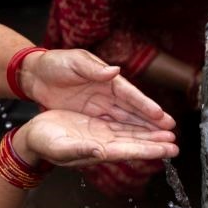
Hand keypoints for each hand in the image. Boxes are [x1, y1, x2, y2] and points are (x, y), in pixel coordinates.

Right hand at [16, 109, 178, 167]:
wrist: (32, 136)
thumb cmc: (43, 143)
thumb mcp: (60, 147)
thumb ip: (81, 150)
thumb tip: (100, 152)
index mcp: (98, 150)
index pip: (130, 150)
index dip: (150, 150)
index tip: (169, 150)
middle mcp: (103, 143)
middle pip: (135, 143)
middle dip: (156, 143)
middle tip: (177, 143)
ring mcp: (101, 134)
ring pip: (131, 133)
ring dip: (150, 133)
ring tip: (169, 133)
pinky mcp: (96, 124)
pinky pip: (120, 123)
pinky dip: (135, 123)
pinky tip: (147, 122)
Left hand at [22, 49, 176, 130]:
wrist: (35, 75)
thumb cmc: (55, 64)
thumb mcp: (73, 61)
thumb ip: (92, 68)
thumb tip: (113, 71)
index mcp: (107, 79)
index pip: (130, 95)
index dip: (145, 106)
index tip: (161, 116)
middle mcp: (108, 94)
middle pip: (133, 112)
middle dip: (152, 123)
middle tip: (171, 134)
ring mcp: (100, 107)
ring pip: (126, 123)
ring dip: (143, 133)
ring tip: (163, 142)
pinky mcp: (91, 118)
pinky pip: (112, 129)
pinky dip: (126, 137)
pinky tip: (138, 145)